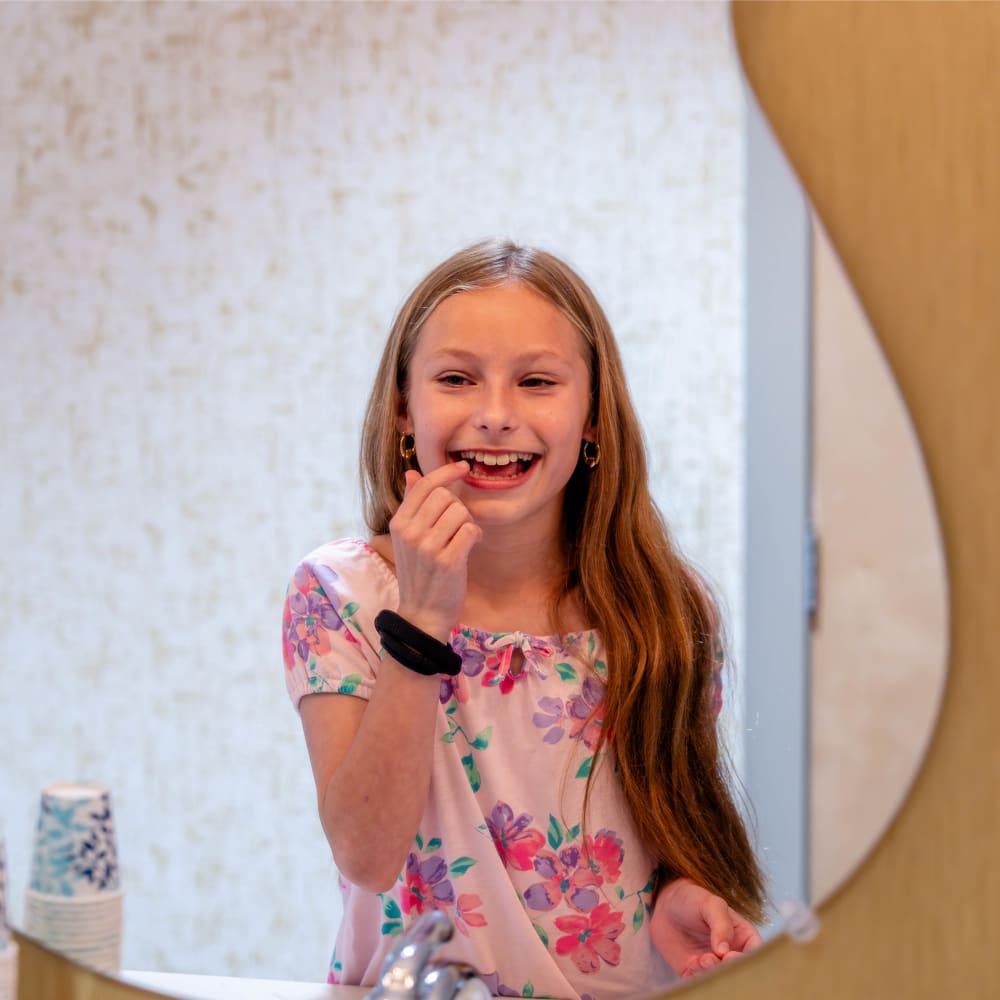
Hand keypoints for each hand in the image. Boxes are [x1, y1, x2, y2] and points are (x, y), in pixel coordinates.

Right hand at [389, 461, 481, 639]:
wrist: (422, 614)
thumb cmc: (419, 573)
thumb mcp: (407, 538)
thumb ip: (410, 504)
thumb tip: (411, 473)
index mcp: (399, 523)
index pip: (425, 484)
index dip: (447, 472)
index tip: (463, 467)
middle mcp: (410, 532)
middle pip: (446, 496)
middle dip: (458, 507)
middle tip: (458, 527)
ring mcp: (428, 547)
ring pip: (461, 512)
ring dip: (468, 523)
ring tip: (462, 539)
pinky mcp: (448, 561)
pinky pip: (471, 531)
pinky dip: (475, 537)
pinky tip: (469, 548)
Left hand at [650, 878, 761, 979]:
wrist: (664, 906)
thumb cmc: (692, 899)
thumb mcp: (710, 904)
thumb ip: (721, 925)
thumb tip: (724, 952)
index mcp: (744, 937)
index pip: (756, 954)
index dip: (746, 960)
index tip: (729, 955)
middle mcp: (733, 953)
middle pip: (740, 971)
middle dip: (726, 970)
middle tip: (710, 959)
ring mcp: (715, 964)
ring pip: (722, 980)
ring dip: (711, 974)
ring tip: (700, 959)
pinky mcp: (697, 973)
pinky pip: (702, 983)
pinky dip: (698, 978)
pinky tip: (691, 963)